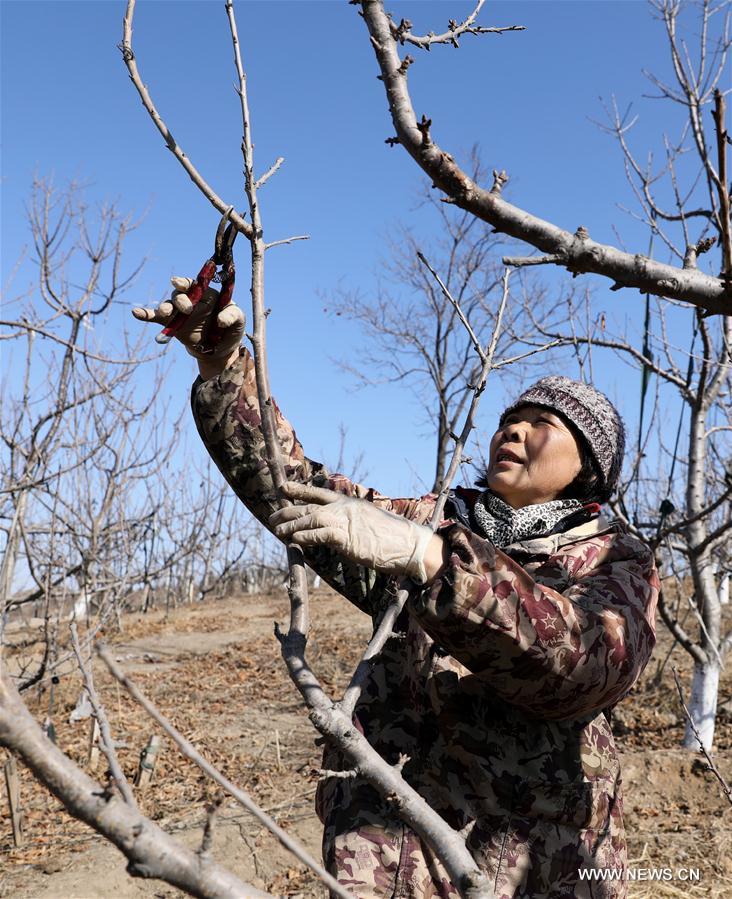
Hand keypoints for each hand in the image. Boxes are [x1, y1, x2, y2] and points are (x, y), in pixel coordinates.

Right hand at [132, 276, 244, 360]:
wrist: (220, 349)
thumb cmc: (231, 329)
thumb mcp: (239, 321)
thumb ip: (233, 315)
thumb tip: (220, 320)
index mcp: (206, 294)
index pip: (194, 284)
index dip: (185, 282)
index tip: (179, 283)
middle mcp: (191, 300)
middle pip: (179, 295)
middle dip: (180, 300)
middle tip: (187, 309)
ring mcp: (180, 313)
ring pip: (167, 306)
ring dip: (164, 308)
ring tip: (165, 313)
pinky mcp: (172, 325)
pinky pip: (156, 318)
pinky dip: (146, 315)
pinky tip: (136, 313)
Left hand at [269, 482, 433, 583]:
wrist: (408, 543)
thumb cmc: (390, 536)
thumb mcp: (367, 522)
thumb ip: (350, 521)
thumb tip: (335, 529)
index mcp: (349, 503)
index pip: (319, 493)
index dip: (299, 490)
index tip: (283, 488)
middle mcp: (344, 508)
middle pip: (309, 506)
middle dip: (288, 511)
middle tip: (272, 519)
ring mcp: (345, 522)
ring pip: (311, 519)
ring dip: (291, 525)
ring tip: (277, 532)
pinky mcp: (347, 538)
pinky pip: (320, 535)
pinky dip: (305, 536)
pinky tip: (294, 540)